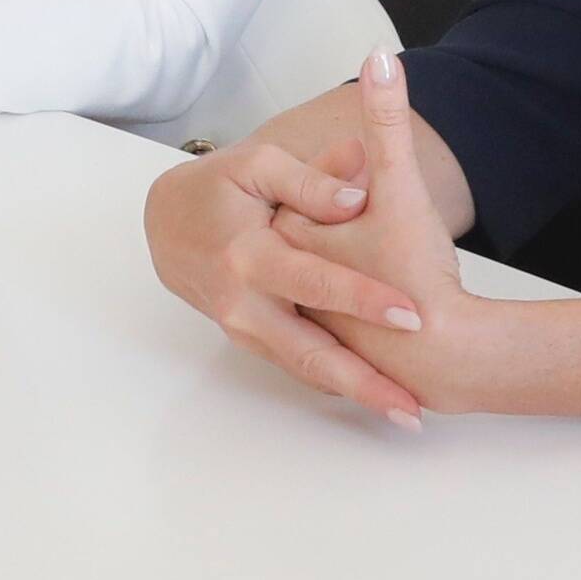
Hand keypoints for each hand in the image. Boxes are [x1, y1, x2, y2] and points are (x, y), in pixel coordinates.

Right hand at [144, 124, 424, 421]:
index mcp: (248, 256)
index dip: (364, 300)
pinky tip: (377, 396)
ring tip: (406, 413)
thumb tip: (358, 198)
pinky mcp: (251, 340)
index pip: (315, 282)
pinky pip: (299, 365)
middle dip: (364, 383)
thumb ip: (310, 183)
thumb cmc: (219, 188)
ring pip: (306, 370)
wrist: (168, 224)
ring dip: (357, 394)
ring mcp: (245, 329)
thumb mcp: (259, 166)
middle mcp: (244, 304)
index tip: (412, 316)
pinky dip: (338, 382)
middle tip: (413, 408)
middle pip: (310, 353)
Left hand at [273, 52, 523, 414]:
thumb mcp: (400, 187)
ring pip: (307, 279)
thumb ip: (387, 122)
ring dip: (336, 260)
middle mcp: (281, 284)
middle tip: (370, 212)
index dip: (333, 175)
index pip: (290, 193)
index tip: (361, 174)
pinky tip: (371, 297)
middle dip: (329, 215)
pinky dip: (339, 304)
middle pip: (296, 235)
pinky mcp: (330, 350)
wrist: (444, 359)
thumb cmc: (417, 275)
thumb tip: (379, 58)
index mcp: (287, 242)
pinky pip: (324, 318)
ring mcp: (303, 322)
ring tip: (379, 247)